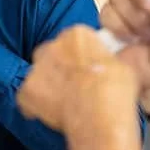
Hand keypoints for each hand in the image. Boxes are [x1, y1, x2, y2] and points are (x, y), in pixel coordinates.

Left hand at [18, 25, 139, 133]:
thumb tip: (110, 63)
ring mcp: (36, 69)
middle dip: (59, 65)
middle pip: (51, 52)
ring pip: (38, 74)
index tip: (87, 68)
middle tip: (75, 83)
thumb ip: (108, 58)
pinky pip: (26, 97)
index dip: (80, 55)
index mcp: (76, 34)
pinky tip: (49, 113)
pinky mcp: (26, 92)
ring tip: (63, 101)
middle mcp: (52, 46)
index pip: (73, 39)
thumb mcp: (123, 65)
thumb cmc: (116, 91)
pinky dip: (34, 105)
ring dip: (47, 84)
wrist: (100, 115)